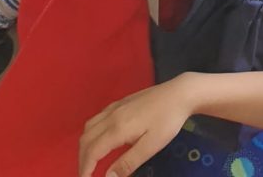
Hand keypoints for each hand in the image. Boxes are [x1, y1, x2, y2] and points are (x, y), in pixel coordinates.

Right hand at [79, 78, 193, 176]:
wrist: (179, 93)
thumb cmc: (167, 121)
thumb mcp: (151, 146)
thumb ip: (128, 162)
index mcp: (117, 128)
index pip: (92, 151)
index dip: (85, 168)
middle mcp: (111, 115)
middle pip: (86, 138)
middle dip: (82, 158)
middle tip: (87, 174)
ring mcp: (115, 106)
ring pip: (89, 126)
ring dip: (85, 145)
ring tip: (90, 160)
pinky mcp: (121, 102)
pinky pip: (97, 117)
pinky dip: (91, 132)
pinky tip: (101, 139)